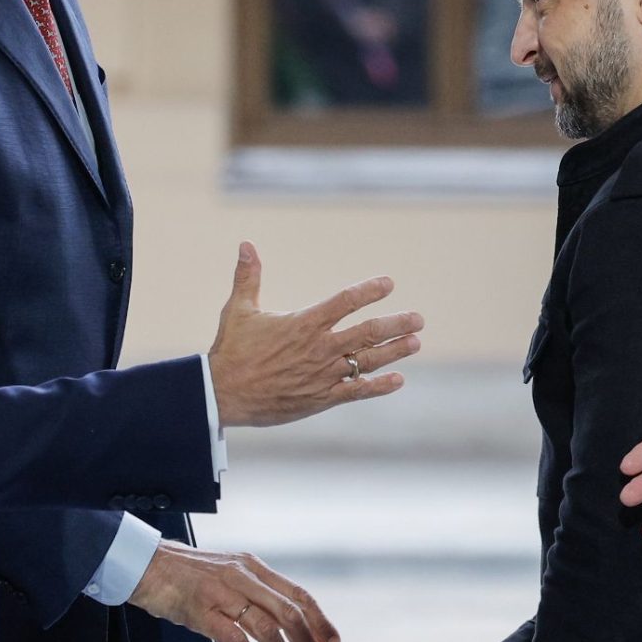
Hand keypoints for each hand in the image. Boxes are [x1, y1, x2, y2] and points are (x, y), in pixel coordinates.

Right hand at [127, 542, 339, 641]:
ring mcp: (222, 593)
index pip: (298, 594)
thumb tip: (284, 623)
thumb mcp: (229, 574)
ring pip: (265, 627)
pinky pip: (234, 636)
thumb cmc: (188, 574)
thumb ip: (254, 593)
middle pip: (288, 612)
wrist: (145, 563)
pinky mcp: (201, 610)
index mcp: (254, 567)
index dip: (319, 620)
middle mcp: (243, 577)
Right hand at [206, 241, 423, 426]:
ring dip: (394, 352)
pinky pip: (357, 392)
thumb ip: (248, 276)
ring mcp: (323, 375)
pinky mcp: (321, 398)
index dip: (369, 290)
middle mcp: (319, 348)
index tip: (389, 283)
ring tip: (415, 342)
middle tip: (419, 319)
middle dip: (396, 324)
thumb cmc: (231, 350)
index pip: (345, 301)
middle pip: (367, 333)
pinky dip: (379, 387)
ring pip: (367, 362)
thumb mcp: (238, 309)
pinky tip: (399, 380)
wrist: (222, 395)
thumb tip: (245, 243)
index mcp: (303, 323)